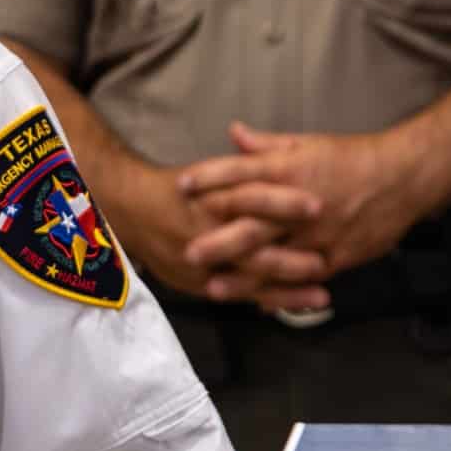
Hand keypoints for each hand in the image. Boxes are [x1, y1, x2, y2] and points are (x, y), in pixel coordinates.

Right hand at [106, 157, 326, 307]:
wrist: (127, 212)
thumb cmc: (174, 191)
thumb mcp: (207, 172)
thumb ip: (241, 163)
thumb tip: (261, 143)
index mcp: (211, 197)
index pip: (252, 197)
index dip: (285, 202)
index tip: (318, 205)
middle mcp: (207, 232)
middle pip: (251, 246)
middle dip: (288, 258)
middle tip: (323, 262)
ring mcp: (204, 262)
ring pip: (248, 279)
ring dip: (285, 289)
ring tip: (320, 296)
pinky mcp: (201, 284)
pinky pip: (239, 296)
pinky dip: (266, 301)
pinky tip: (294, 308)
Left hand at [177, 122, 435, 307]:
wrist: (404, 177)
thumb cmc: (354, 157)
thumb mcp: (310, 143)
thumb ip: (268, 144)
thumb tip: (233, 133)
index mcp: (292, 169)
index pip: (242, 172)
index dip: (209, 178)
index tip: (180, 185)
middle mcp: (300, 203)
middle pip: (252, 223)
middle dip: (218, 239)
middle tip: (187, 250)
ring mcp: (318, 233)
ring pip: (275, 258)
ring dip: (243, 276)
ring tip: (214, 287)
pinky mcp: (336, 256)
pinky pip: (302, 278)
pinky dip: (280, 292)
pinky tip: (258, 303)